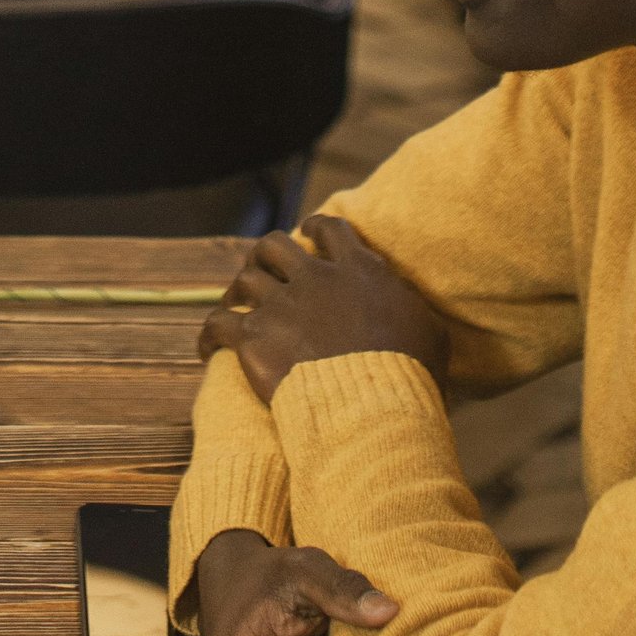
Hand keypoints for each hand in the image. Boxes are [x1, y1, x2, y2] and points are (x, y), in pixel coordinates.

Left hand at [197, 217, 448, 409]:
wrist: (373, 407)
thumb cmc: (411, 376)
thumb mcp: (428, 331)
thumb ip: (408, 306)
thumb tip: (403, 301)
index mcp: (357, 270)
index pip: (330, 230)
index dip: (316, 227)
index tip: (308, 231)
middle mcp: (314, 279)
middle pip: (274, 246)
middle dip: (266, 254)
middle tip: (263, 269)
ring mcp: (280, 306)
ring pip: (246, 279)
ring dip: (238, 291)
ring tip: (234, 305)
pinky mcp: (254, 338)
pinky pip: (218, 323)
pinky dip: (209, 334)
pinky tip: (207, 347)